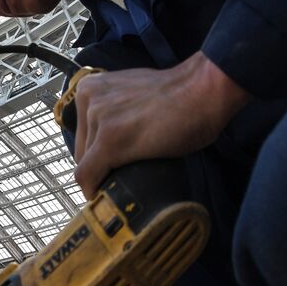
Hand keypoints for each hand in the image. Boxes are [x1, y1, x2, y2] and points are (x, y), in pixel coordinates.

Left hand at [71, 51, 249, 198]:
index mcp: (91, 88)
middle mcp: (89, 100)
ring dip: (104, 177)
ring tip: (127, 181)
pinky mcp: (110, 141)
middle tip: (120, 178)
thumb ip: (115, 112)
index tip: (108, 169)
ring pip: (86, 164)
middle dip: (99, 167)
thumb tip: (110, 143)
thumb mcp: (133, 96)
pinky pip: (88, 175)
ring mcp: (98, 119)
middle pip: (81, 150)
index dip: (94, 156)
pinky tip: (104, 197)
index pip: (81, 134)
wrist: (204, 91)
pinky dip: (94, 190)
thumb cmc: (179, 95)